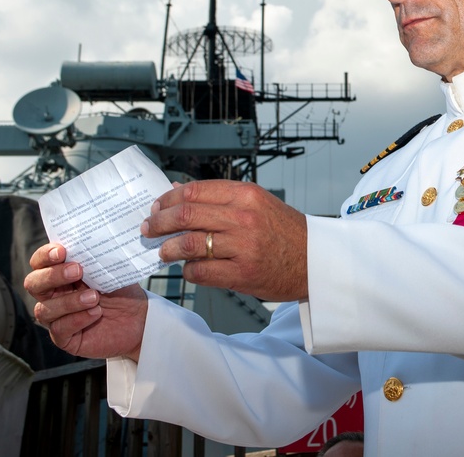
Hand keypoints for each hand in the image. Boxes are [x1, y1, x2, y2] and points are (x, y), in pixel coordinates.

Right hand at [24, 243, 146, 361]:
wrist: (138, 318)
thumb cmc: (120, 291)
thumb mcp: (108, 270)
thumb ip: (93, 258)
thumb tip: (87, 243)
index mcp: (59, 274)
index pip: (39, 262)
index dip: (45, 256)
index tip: (61, 251)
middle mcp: (53, 295)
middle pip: (33, 284)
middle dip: (53, 276)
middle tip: (77, 270)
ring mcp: (56, 317)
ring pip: (44, 309)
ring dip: (69, 301)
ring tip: (94, 297)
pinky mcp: (65, 337)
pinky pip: (59, 329)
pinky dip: (77, 319)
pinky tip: (95, 313)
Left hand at [142, 180, 308, 301]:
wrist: (315, 261)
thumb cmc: (285, 231)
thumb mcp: (256, 203)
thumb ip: (218, 197)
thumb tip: (177, 190)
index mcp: (245, 195)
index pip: (194, 191)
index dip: (168, 199)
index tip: (156, 207)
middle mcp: (243, 218)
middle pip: (186, 215)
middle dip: (159, 222)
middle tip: (148, 228)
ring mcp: (243, 247)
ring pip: (189, 244)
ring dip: (168, 248)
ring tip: (163, 251)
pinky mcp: (242, 274)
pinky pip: (201, 272)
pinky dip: (188, 271)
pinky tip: (189, 269)